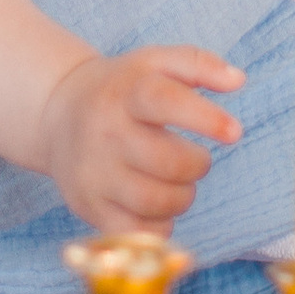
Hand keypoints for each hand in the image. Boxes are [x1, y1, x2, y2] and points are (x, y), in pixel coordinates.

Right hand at [34, 47, 242, 228]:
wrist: (57, 112)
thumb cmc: (121, 89)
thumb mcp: (154, 62)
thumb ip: (198, 63)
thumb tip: (237, 80)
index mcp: (125, 92)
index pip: (164, 101)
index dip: (204, 118)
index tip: (234, 132)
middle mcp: (104, 132)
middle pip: (168, 162)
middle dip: (197, 165)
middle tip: (196, 160)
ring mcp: (93, 173)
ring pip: (156, 202)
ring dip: (182, 196)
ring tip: (177, 181)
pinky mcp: (88, 206)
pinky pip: (138, 232)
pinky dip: (160, 224)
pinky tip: (158, 206)